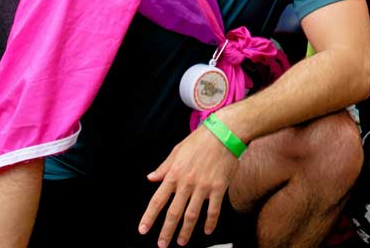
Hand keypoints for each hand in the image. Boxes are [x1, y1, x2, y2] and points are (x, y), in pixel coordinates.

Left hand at [140, 123, 240, 245]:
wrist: (225, 132)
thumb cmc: (201, 139)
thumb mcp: (177, 150)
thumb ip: (164, 167)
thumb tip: (151, 178)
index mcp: (174, 174)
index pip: (157, 200)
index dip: (149, 217)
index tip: (143, 230)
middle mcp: (187, 183)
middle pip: (174, 213)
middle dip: (166, 231)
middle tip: (162, 244)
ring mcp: (203, 187)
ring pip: (192, 215)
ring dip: (185, 231)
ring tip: (181, 242)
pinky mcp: (219, 187)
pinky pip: (214, 210)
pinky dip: (210, 222)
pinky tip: (207, 230)